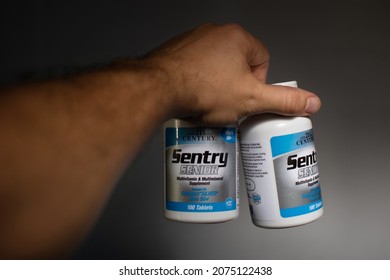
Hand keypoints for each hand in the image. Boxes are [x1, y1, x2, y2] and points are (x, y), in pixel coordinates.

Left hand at [145, 23, 320, 123]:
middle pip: (237, 64)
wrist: (159, 88)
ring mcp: (192, 41)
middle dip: (235, 86)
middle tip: (227, 104)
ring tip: (208, 103)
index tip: (247, 99)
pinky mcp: (175, 53)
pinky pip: (194, 69)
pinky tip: (192, 97)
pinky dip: (196, 82)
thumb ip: (283, 100)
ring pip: (214, 67)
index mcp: (238, 38)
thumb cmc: (203, 88)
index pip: (262, 60)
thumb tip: (310, 102)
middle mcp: (214, 33)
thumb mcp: (251, 99)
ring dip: (215, 85)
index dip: (258, 84)